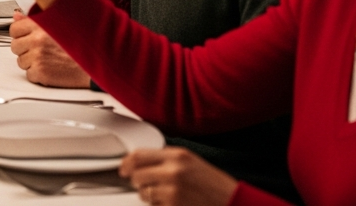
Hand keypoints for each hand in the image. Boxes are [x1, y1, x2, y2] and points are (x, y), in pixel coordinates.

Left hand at [9, 12, 91, 87]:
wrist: (94, 64)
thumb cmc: (79, 45)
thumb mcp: (57, 24)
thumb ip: (34, 20)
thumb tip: (17, 16)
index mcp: (40, 26)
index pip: (14, 29)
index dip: (20, 34)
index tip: (27, 37)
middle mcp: (37, 40)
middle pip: (15, 46)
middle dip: (25, 49)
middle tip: (41, 50)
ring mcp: (38, 57)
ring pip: (21, 61)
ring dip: (32, 62)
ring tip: (48, 59)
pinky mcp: (41, 73)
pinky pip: (29, 74)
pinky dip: (38, 74)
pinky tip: (51, 68)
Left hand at [120, 147, 239, 205]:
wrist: (232, 201)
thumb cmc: (214, 184)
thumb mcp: (191, 161)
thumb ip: (166, 158)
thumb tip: (140, 161)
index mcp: (177, 155)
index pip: (138, 155)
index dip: (127, 163)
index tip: (123, 168)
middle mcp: (173, 171)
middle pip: (136, 175)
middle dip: (137, 180)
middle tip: (146, 183)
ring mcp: (172, 190)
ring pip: (143, 192)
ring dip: (147, 194)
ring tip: (164, 193)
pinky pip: (154, 205)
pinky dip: (158, 205)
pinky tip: (172, 201)